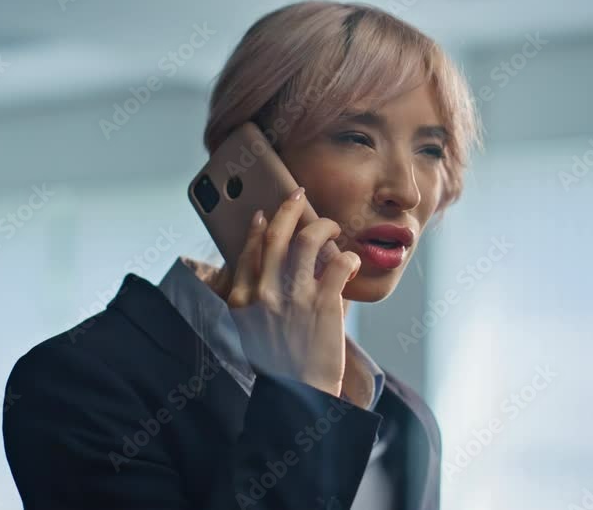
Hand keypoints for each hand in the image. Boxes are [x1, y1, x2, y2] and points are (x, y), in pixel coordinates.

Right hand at [226, 187, 360, 397]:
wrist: (297, 396)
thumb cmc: (277, 366)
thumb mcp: (249, 330)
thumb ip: (253, 300)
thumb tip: (264, 272)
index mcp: (242, 298)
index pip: (249, 250)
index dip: (257, 228)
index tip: (263, 214)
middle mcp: (264, 293)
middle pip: (276, 235)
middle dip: (289, 209)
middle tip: (299, 196)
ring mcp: (294, 297)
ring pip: (309, 241)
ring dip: (323, 227)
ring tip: (332, 227)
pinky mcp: (324, 304)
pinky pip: (338, 264)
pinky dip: (347, 257)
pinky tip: (350, 261)